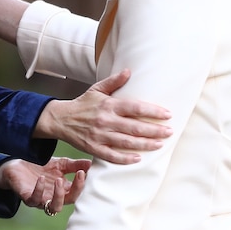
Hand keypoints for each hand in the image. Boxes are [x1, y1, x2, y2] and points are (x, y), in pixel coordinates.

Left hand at [0, 157, 89, 214]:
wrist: (16, 166)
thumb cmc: (40, 167)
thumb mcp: (60, 164)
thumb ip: (75, 165)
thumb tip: (92, 163)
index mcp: (63, 189)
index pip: (78, 191)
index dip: (84, 183)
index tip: (87, 170)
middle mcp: (54, 197)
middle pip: (69, 200)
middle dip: (77, 189)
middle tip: (80, 174)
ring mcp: (41, 199)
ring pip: (53, 207)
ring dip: (59, 195)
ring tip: (59, 180)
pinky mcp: (27, 198)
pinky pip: (35, 200)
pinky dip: (39, 190)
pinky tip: (41, 178)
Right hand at [35, 69, 171, 164]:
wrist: (60, 119)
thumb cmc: (82, 104)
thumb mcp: (97, 89)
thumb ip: (114, 81)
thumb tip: (129, 71)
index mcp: (109, 105)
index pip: (136, 108)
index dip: (153, 112)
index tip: (167, 115)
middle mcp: (106, 120)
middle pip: (135, 127)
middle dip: (155, 130)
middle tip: (170, 131)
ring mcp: (100, 136)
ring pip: (127, 142)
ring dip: (145, 144)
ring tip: (160, 144)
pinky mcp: (94, 148)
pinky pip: (112, 156)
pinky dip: (125, 159)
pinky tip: (138, 158)